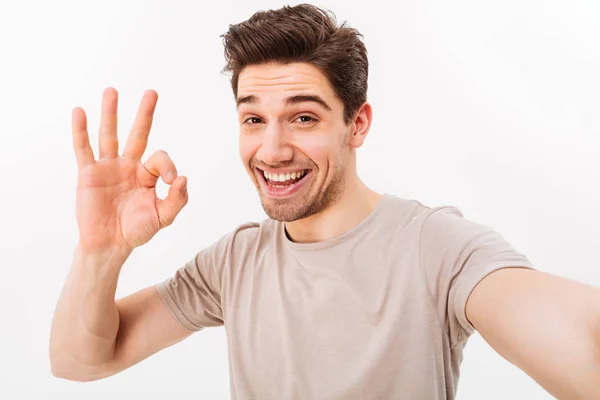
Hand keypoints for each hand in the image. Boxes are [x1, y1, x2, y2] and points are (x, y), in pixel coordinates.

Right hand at [71, 88, 187, 252]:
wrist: (110, 245)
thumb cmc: (137, 231)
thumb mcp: (163, 217)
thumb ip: (177, 199)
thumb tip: (183, 177)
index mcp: (148, 175)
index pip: (160, 158)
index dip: (167, 166)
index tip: (171, 181)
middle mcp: (129, 166)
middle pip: (137, 134)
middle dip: (145, 114)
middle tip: (152, 93)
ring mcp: (108, 168)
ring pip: (109, 135)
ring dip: (111, 113)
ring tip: (112, 91)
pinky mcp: (89, 174)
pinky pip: (83, 148)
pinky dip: (80, 131)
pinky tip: (80, 112)